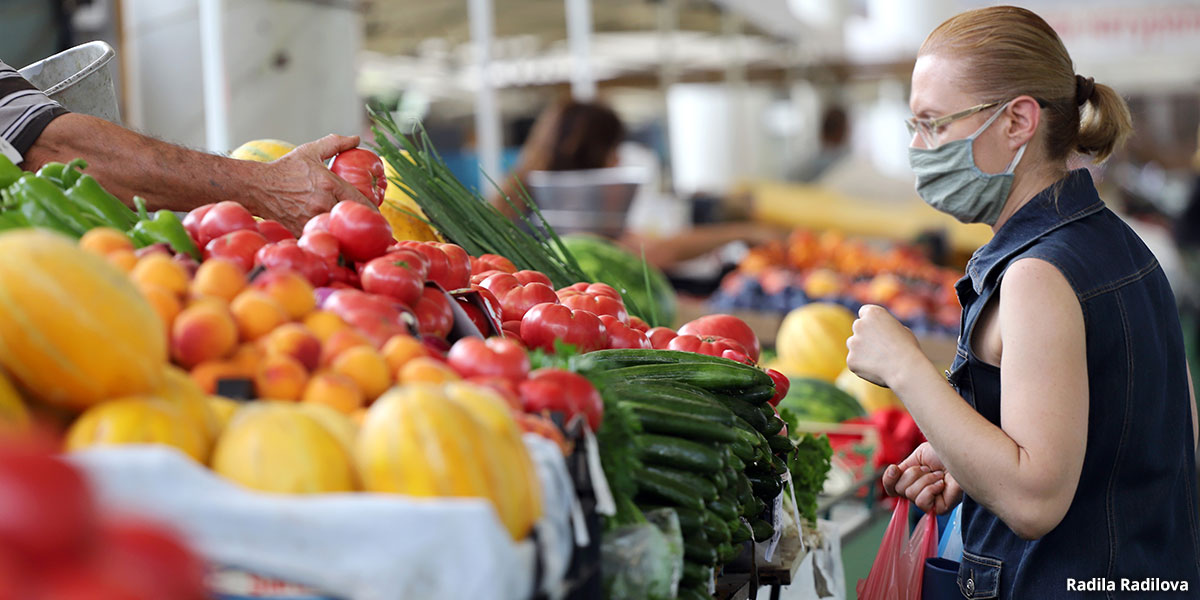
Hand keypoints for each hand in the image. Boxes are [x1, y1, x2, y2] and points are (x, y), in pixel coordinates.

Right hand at [250, 134, 374, 232]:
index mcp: (329, 184)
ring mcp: (312, 218)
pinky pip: (321, 234)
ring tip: (351, 231)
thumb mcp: (309, 151)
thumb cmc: (285, 169)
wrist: (258, 187)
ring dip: (344, 229)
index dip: (372, 209)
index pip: (360, 200)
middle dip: (359, 220)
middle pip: (351, 217)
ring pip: (337, 228)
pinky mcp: (302, 230)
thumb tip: (356, 138)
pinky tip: (332, 235)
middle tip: (365, 222)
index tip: (377, 214)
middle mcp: (322, 203)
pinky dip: (327, 234)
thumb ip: (335, 144)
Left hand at [846, 304, 921, 387]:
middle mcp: (859, 324)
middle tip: (880, 348)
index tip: (875, 328)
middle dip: (865, 336)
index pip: (864, 312)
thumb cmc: (907, 348)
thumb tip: (879, 332)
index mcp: (873, 313)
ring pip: (854, 345)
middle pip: (858, 328)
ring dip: (862, 350)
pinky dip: (862, 366)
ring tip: (881, 360)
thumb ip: (885, 328)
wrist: (905, 368)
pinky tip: (876, 369)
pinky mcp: (850, 359)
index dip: (870, 321)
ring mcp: (853, 342)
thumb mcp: (901, 330)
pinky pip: (854, 362)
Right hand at [882, 442, 962, 514]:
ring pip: (910, 494)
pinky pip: (922, 502)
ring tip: (939, 475)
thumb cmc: (945, 454)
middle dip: (913, 474)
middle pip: (899, 489)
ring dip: (925, 480)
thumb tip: (892, 473)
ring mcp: (929, 502)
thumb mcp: (918, 456)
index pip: (892, 488)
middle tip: (929, 469)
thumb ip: (903, 468)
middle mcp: (919, 492)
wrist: (962, 455)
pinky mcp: (938, 509)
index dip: (888, 479)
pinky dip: (931, 489)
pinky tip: (942, 484)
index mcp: (913, 480)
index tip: (894, 469)